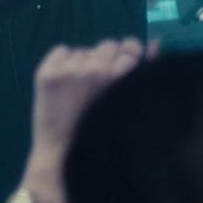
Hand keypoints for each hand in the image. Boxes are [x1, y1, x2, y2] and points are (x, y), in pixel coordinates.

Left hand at [25, 39, 147, 202]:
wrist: (63, 159)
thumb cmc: (104, 137)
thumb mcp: (130, 104)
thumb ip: (147, 73)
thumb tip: (155, 42)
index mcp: (121, 78)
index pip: (130, 48)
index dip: (127, 60)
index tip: (121, 74)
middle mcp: (96, 70)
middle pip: (108, 45)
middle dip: (107, 60)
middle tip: (100, 84)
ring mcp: (69, 71)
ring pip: (84, 51)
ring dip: (85, 64)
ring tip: (81, 91)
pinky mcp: (47, 73)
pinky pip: (62, 51)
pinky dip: (64, 63)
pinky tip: (65, 86)